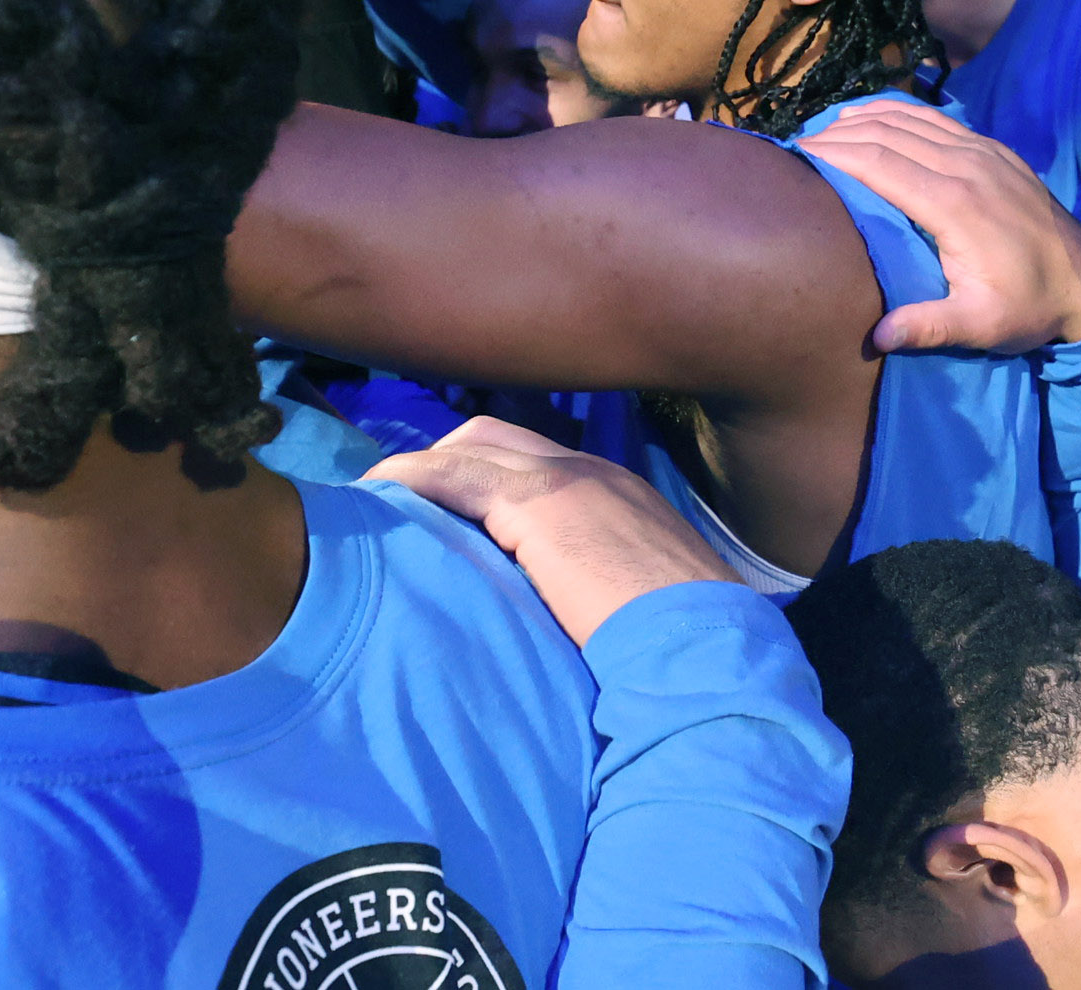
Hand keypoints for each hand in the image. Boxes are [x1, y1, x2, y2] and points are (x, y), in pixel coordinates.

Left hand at [366, 417, 740, 644]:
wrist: (702, 646)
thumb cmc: (681, 645)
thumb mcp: (643, 600)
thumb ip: (605, 587)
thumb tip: (574, 619)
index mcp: (618, 492)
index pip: (538, 459)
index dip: (487, 472)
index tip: (450, 505)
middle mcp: (590, 471)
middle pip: (496, 436)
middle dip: (446, 458)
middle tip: (406, 499)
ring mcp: (563, 479)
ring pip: (470, 446)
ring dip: (420, 469)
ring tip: (377, 499)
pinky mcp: (533, 504)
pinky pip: (450, 474)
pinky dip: (409, 480)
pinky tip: (378, 496)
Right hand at [795, 100, 1080, 354]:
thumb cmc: (1028, 306)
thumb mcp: (982, 326)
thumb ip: (929, 327)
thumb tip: (876, 337)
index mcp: (954, 204)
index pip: (878, 162)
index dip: (833, 154)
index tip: (796, 155)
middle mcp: (965, 165)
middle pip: (886, 133)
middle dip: (837, 133)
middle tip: (796, 145)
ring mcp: (982, 151)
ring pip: (909, 118)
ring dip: (862, 118)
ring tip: (823, 129)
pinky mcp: (993, 148)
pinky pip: (935, 118)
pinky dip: (896, 112)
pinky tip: (872, 117)